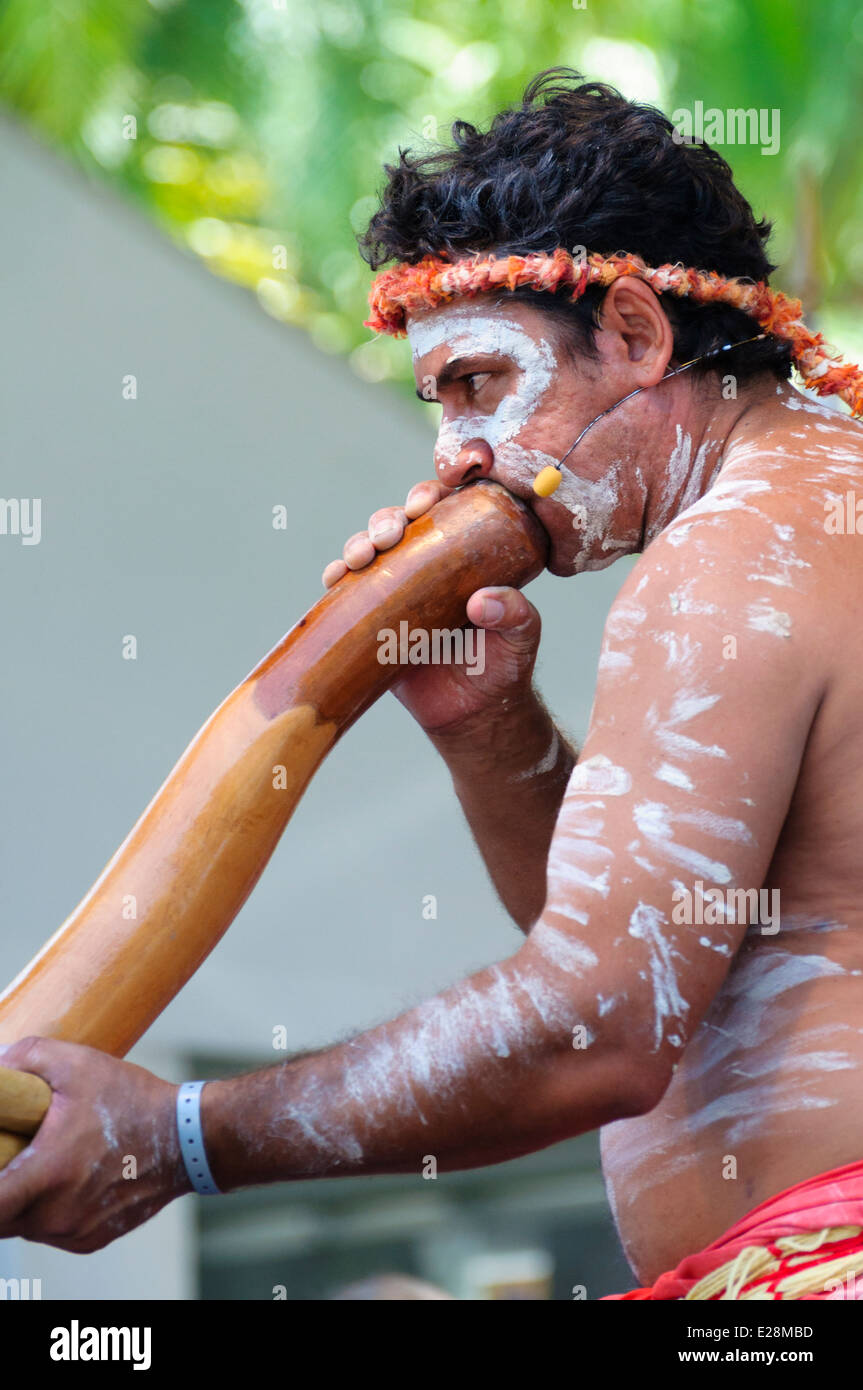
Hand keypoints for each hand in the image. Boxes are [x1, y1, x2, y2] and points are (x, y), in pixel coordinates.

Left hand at [0, 1036, 186, 1252]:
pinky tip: (67, 1179)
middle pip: (0, 1217)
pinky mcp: (90, 1240)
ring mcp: (75, 1232)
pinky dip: (48, 1211)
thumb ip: (26, 1057)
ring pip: (23, 1225)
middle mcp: (58, 1215)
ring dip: (22, 1200)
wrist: (189, 1137)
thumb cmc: (134, 1101)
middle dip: (1, 1188)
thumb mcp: (78, 1064)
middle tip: (15, 1155)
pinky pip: (50, 1232)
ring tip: (44, 1162)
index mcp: (49, 1175)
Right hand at [322, 480, 542, 734]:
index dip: (427, 496)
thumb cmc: (503, 666)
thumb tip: (482, 601)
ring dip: (358, 543)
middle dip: (386, 519)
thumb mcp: (521, 635)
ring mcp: (393, 592)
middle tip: (391, 533)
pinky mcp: (370, 622)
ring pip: (367, 553)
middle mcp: (424, 567)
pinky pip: (345, 594)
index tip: (424, 502)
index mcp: (461, 557)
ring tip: (362, 556)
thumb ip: (515, 614)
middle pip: (397, 526)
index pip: (442, 512)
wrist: (472, 715)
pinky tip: (334, 577)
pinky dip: (335, 579)